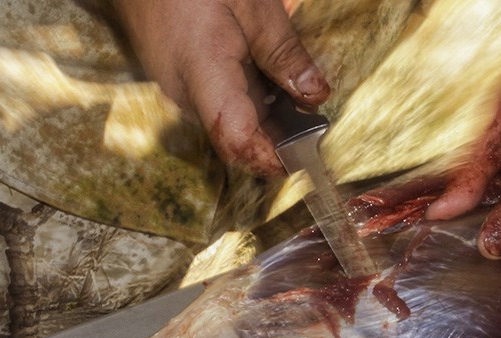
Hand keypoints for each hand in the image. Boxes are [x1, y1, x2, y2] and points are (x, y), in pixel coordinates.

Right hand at [111, 0, 330, 175]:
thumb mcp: (251, 5)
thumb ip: (283, 52)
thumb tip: (315, 96)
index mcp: (203, 75)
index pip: (237, 141)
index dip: (272, 159)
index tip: (306, 159)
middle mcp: (187, 94)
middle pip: (239, 136)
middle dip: (280, 138)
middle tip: (317, 125)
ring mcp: (183, 90)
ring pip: (233, 120)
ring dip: (269, 117)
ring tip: (298, 97)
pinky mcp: (185, 81)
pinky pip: (223, 103)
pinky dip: (253, 99)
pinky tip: (272, 79)